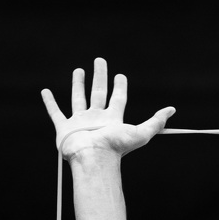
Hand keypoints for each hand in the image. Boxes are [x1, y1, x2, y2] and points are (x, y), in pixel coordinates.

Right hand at [41, 57, 175, 160]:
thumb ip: (156, 122)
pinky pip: (55, 113)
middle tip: (100, 61)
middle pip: (98, 93)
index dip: (120, 87)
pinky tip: (46, 92)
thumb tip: (172, 110)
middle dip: (100, 77)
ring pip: (78, 99)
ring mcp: (80, 123)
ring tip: (79, 70)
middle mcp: (96, 119)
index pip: (118, 99)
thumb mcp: (142, 133)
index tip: (121, 76)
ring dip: (78, 84)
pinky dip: (50, 103)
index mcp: (112, 120)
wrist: (94, 158)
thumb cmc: (116, 148)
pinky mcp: (64, 128)